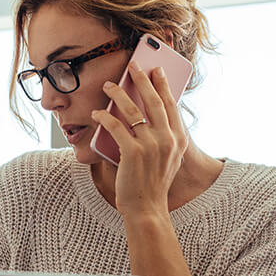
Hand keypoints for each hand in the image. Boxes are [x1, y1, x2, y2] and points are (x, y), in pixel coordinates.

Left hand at [91, 61, 189, 218]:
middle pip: (153, 101)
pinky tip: (97, 113)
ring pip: (132, 110)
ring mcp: (151, 146)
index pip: (171, 105)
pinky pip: (115, 126)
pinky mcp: (132, 153)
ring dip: (118, 93)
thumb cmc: (152, 183)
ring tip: (108, 85)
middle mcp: (168, 140)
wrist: (146, 209)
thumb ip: (164, 137)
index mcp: (179, 140)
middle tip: (132, 66)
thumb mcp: (167, 159)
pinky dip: (104, 117)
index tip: (155, 70)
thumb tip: (147, 113)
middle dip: (141, 79)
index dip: (162, 85)